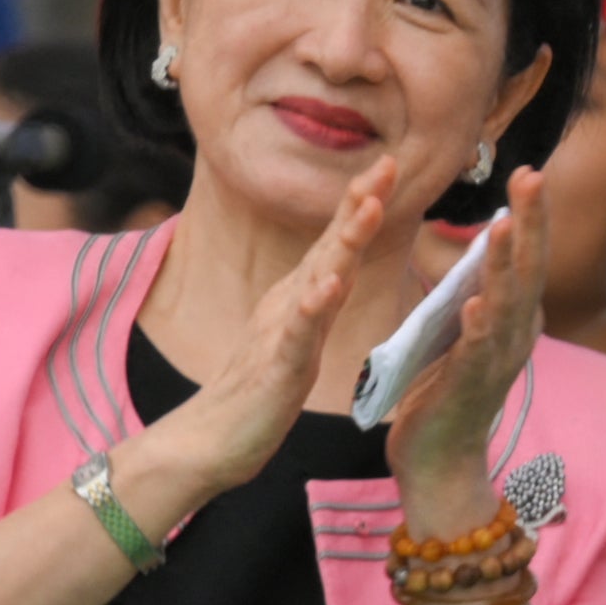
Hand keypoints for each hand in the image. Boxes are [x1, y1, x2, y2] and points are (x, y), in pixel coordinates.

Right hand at [113, 157, 397, 517]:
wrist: (213, 441)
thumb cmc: (259, 392)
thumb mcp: (297, 337)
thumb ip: (314, 304)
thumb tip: (333, 271)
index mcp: (301, 298)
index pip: (337, 243)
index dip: (363, 202)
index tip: (392, 164)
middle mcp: (291, 304)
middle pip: (330, 246)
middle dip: (360, 203)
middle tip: (389, 162)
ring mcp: (282, 332)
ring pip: (318, 279)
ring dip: (344, 242)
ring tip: (369, 208)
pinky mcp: (278, 367)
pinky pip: (296, 334)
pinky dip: (312, 308)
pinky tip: (327, 287)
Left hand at [387, 163, 549, 525]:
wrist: (440, 460)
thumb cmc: (445, 395)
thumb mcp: (461, 335)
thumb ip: (474, 300)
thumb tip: (480, 261)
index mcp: (510, 319)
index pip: (524, 258)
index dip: (529, 216)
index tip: (530, 173)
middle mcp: (515, 336)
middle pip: (528, 270)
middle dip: (530, 222)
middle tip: (533, 177)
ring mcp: (497, 362)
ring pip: (506, 305)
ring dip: (506, 267)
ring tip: (503, 227)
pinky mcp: (471, 387)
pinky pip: (477, 352)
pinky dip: (479, 327)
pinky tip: (477, 303)